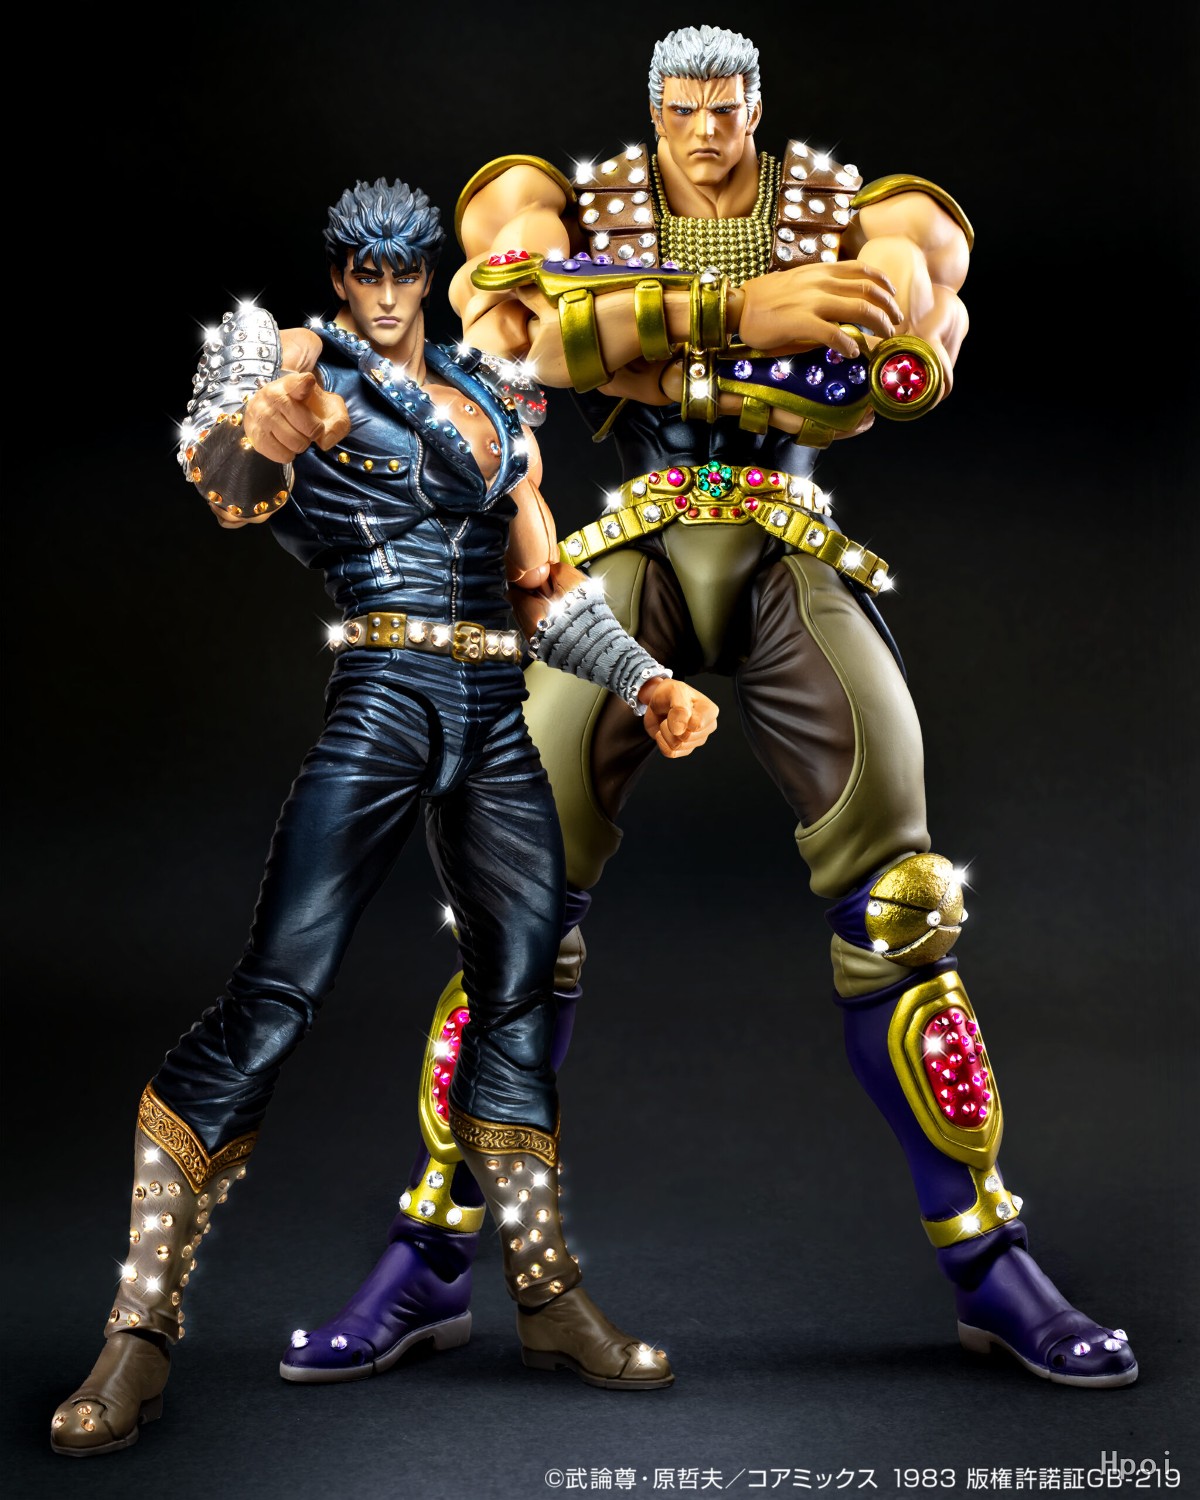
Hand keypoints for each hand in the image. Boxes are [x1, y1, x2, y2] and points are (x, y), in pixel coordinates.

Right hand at [243, 371, 349, 462]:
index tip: (308, 382)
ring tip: (295, 434)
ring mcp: (261, 415)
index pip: (298, 384)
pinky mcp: (254, 435)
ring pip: (296, 444)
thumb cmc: (306, 408)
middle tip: (307, 427)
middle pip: (309, 428)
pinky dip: (288, 454)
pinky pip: (282, 455)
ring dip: (301, 444)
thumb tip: (324, 440)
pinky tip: (284, 443)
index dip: (304, 384)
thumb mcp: (329, 407)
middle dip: (314, 432)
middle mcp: (273, 396)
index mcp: (291, 384)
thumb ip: (338, 421)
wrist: (275, 409)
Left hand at [638, 678, 718, 757]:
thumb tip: (680, 730)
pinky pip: (670, 753)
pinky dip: (662, 742)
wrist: (658, 702)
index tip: (676, 706)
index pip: (696, 725)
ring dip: (665, 733)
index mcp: (710, 712)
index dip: (679, 718)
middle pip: (686, 738)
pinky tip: (665, 731)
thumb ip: (679, 709)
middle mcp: (707, 727)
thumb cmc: (670, 694)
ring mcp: (697, 740)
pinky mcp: (686, 749)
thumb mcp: (674, 691)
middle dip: (670, 725)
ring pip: (677, 746)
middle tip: (671, 713)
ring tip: (668, 720)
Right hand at [734, 260, 901, 356]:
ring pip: (858, 309)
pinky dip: (848, 344)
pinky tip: (853, 352)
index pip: (861, 270)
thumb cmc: (764, 298)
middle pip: (867, 291)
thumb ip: (821, 289)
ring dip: (877, 324)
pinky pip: (834, 333)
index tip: (892, 295)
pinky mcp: (801, 323)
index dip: (883, 283)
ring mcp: (812, 302)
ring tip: (883, 337)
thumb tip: (841, 304)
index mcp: (820, 271)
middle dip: (887, 308)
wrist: (738, 307)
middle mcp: (820, 282)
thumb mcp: (797, 283)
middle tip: (895, 323)